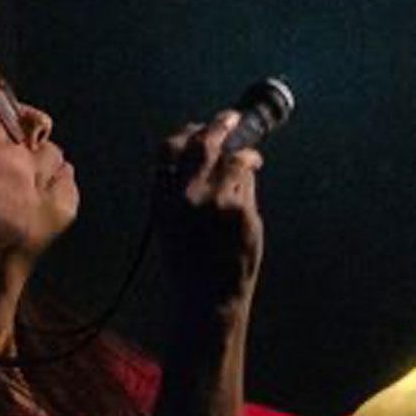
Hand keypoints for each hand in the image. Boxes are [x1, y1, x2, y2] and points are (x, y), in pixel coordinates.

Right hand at [153, 112, 264, 308]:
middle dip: (219, 124)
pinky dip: (251, 178)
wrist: (209, 298)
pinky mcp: (240, 211)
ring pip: (233, 159)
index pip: (169, 150)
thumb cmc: (191, 265)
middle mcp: (186, 196)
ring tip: (252, 157)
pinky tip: (252, 184)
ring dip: (245, 154)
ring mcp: (215, 202)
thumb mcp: (169, 225)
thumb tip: (208, 156)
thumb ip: (179, 191)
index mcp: (162, 198)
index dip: (186, 133)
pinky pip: (248, 182)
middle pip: (203, 144)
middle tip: (232, 118)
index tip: (198, 127)